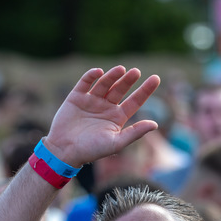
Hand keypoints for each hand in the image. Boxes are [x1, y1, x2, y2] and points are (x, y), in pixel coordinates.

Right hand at [44, 66, 160, 167]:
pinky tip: (99, 72)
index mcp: (117, 117)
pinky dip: (91, 76)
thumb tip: (155, 124)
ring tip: (121, 69)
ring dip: (112, 76)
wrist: (64, 151)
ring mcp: (91, 100)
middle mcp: (106, 107)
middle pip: (120, 89)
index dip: (145, 90)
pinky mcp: (76, 97)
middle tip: (136, 72)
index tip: (156, 78)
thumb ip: (134, 133)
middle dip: (128, 80)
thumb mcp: (116, 143)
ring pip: (104, 84)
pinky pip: (85, 83)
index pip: (135, 101)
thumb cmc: (91, 150)